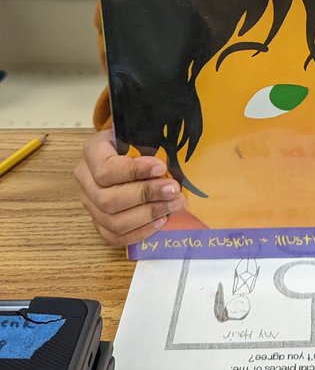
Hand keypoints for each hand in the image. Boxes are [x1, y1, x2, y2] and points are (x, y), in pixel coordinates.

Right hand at [74, 129, 185, 246]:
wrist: (127, 149)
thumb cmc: (136, 141)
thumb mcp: (140, 133)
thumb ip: (151, 142)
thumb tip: (170, 163)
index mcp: (92, 152)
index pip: (106, 169)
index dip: (134, 172)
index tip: (161, 168)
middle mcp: (85, 179)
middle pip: (108, 199)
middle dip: (145, 196)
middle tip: (174, 190)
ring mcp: (90, 203)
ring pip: (112, 221)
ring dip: (147, 215)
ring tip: (173, 205)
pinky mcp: (99, 222)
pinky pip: (115, 236)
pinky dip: (140, 231)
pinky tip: (161, 220)